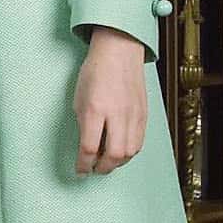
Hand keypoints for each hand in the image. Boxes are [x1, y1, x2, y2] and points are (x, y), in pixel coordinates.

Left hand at [73, 25, 150, 175]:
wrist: (119, 52)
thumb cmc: (95, 72)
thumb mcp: (79, 98)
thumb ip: (84, 124)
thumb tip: (87, 146)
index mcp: (95, 109)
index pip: (90, 147)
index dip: (83, 163)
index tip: (80, 169)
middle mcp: (117, 114)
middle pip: (114, 155)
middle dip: (102, 168)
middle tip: (94, 169)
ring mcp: (133, 115)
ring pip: (130, 152)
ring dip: (117, 163)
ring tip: (107, 162)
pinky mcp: (144, 114)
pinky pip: (139, 141)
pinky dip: (129, 152)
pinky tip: (121, 152)